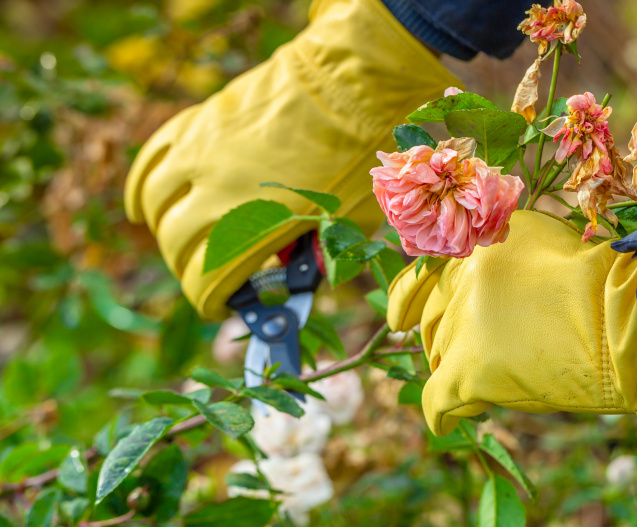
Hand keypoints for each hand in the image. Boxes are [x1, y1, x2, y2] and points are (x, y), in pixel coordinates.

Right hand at [124, 0, 459, 319]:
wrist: (354, 82)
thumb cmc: (361, 154)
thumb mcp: (349, 220)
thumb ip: (320, 255)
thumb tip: (302, 278)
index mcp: (257, 224)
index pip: (208, 279)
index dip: (210, 300)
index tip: (220, 305)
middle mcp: (218, 190)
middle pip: (176, 244)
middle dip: (188, 268)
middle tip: (209, 274)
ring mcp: (201, 152)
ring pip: (155, 203)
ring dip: (161, 229)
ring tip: (178, 241)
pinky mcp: (200, 122)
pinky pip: (153, 158)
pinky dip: (142, 186)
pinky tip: (143, 205)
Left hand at [387, 210, 636, 459]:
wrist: (624, 318)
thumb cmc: (599, 278)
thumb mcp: (545, 236)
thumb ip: (502, 245)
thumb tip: (482, 256)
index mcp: (475, 249)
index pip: (423, 276)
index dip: (409, 299)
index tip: (400, 318)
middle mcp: (460, 284)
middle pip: (433, 320)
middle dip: (445, 336)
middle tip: (468, 350)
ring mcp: (462, 327)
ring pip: (438, 356)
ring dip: (455, 367)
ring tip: (483, 376)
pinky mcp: (469, 372)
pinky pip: (437, 399)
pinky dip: (441, 410)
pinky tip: (448, 416)